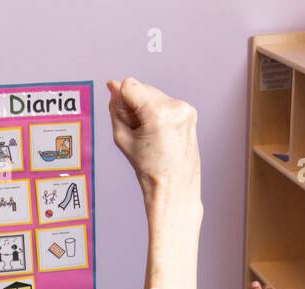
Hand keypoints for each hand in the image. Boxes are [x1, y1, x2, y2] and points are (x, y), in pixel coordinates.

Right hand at [106, 77, 199, 193]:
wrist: (175, 186)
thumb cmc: (148, 168)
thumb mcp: (122, 138)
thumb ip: (115, 109)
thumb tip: (113, 85)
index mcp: (158, 114)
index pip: (130, 85)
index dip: (122, 100)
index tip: (127, 119)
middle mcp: (175, 106)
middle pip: (142, 88)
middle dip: (135, 105)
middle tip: (138, 132)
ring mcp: (186, 108)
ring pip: (154, 95)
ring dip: (146, 109)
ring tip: (151, 135)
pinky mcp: (190, 112)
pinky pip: (166, 103)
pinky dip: (158, 113)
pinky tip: (160, 133)